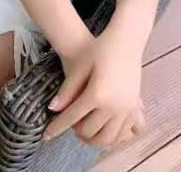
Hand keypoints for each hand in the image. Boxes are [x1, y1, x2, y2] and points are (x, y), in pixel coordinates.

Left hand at [43, 23, 145, 147]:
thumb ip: (67, 89)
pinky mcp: (135, 108)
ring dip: (94, 139)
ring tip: (85, 129)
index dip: (56, 128)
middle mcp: (113, 105)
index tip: (46, 136)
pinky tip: (105, 128)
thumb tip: (52, 109)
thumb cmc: (101, 49)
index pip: (71, 118)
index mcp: (97, 94)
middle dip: (75, 131)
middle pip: (89, 132)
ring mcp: (127, 108)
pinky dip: (114, 137)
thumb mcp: (81, 66)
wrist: (126, 40)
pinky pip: (126, 133)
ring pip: (107, 138)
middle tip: (69, 124)